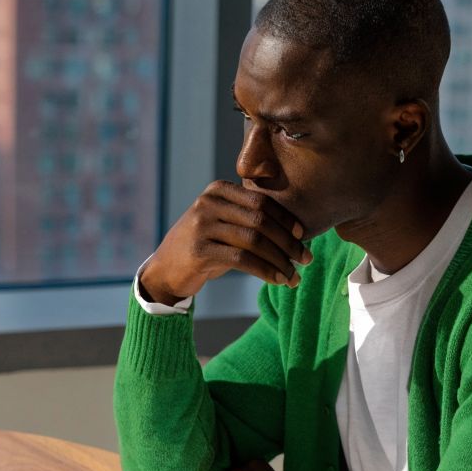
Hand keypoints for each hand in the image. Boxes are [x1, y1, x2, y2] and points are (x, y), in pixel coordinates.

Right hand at [139, 180, 312, 305]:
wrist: (165, 270)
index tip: (303, 236)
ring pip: (255, 240)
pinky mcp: (200, 250)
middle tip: (306, 259)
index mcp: (218, 190)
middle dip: (288, 242)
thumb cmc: (205, 247)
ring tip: (294, 276)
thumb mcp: (224, 224)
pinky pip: (243, 259)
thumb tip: (297, 231)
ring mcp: (202, 226)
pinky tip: (277, 280)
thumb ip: (250, 219)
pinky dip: (265, 271)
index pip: (261, 200)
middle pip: (261, 220)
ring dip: (280, 260)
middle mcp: (208, 203)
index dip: (286, 218)